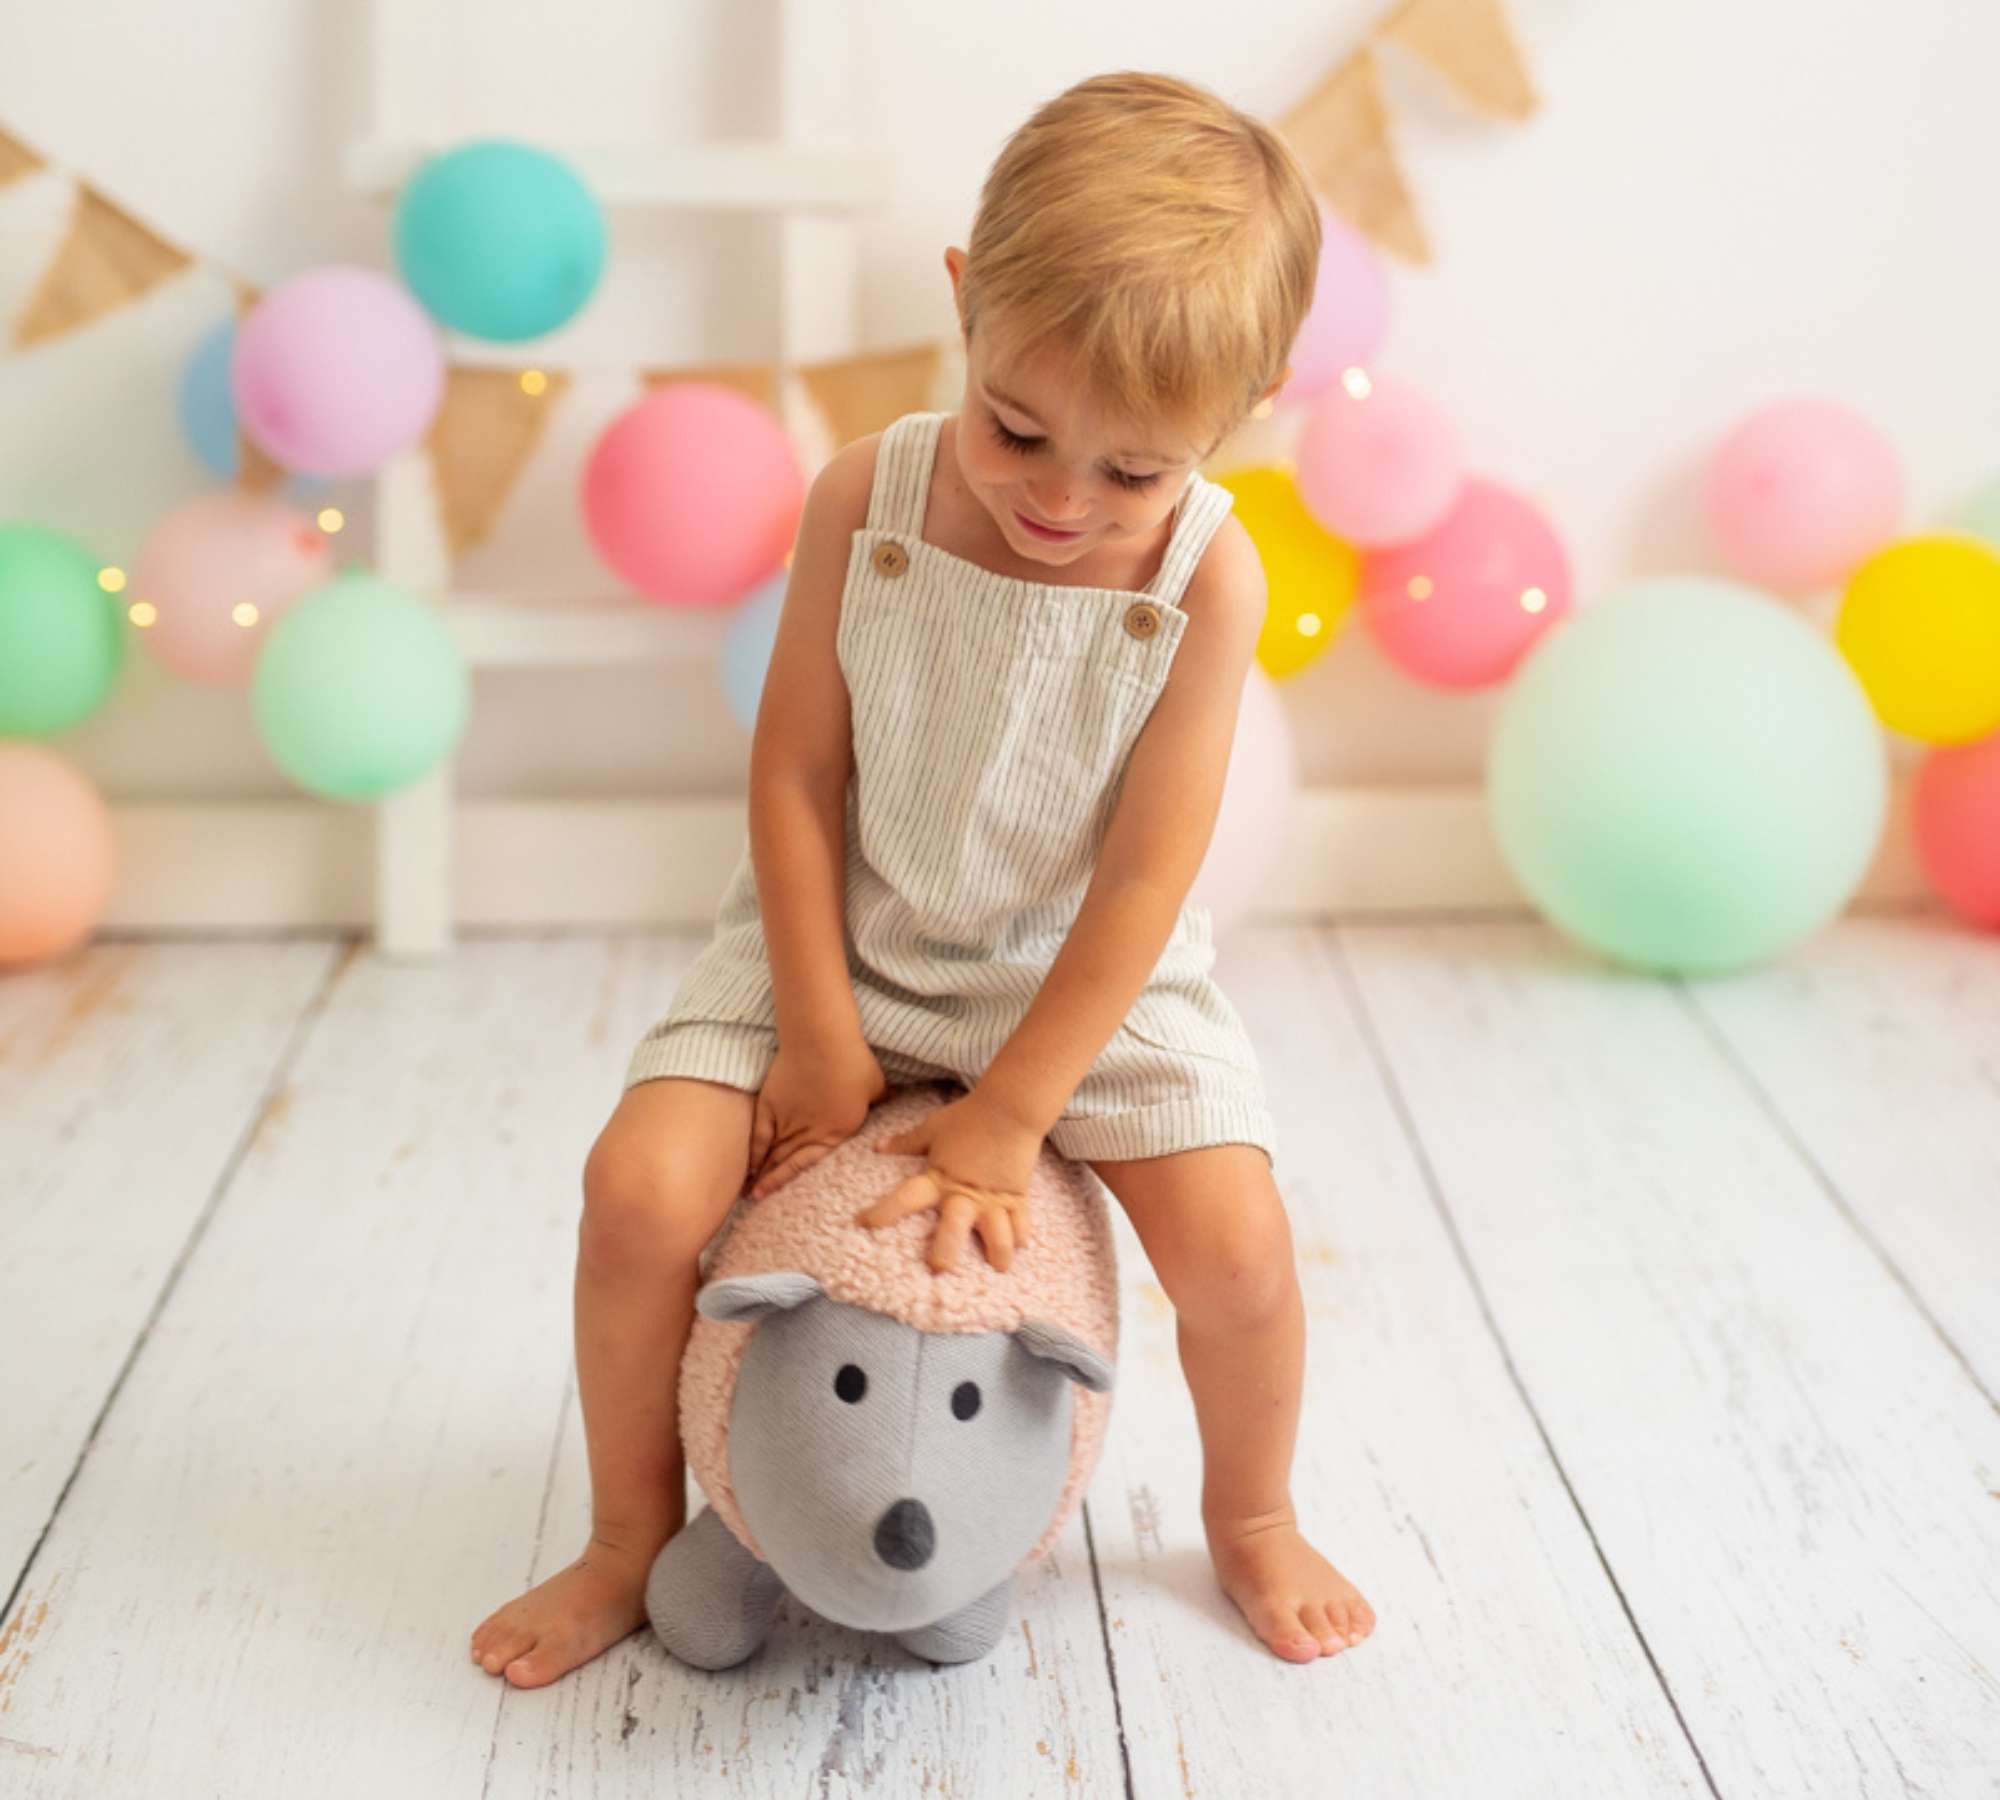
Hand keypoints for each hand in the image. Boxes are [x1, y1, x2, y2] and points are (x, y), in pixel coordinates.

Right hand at [746, 1036, 888, 1199]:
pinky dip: (753, 1151)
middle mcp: (809, 1132)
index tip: (786, 1194)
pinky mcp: (770, 1103)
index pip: (812, 1163)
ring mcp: (787, 1119)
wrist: (822, 1039)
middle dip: (772, 1183)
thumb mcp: (876, 1085)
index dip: (795, 1180)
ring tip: (750, 1190)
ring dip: (761, 1173)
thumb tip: (892, 1100)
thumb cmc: (853, 1060)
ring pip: (771, 1153)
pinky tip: (748, 1165)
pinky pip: (759, 1134)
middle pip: (787, 1162)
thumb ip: (881, 1100)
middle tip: (758, 1199)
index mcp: (836, 1132)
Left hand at [857, 1088, 1044, 1271]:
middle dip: (946, 1251)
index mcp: (939, 1178)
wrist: (1010, 1108)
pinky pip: (1021, 1220)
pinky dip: (1022, 1234)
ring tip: (999, 1268)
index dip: (884, 1212)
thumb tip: (877, 1146)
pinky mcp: (1016, 1195)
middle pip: (953, 1228)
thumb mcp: (932, 1128)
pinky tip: (1021, 1246)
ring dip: (998, 1252)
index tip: (863, 1223)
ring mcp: (993, 1198)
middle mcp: (964, 1194)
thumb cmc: (969, 1116)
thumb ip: (906, 1142)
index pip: (906, 1198)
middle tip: (939, 1269)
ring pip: (997, 1233)